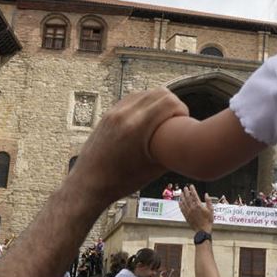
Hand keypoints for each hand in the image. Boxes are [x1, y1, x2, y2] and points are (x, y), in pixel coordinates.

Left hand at [67, 89, 186, 209]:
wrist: (89, 184)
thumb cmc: (121, 181)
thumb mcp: (154, 168)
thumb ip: (172, 151)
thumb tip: (188, 144)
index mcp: (138, 127)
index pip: (169, 101)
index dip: (182, 108)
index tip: (185, 120)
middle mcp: (125, 114)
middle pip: (159, 92)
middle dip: (173, 102)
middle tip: (177, 118)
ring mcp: (114, 112)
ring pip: (144, 92)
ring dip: (157, 100)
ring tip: (163, 117)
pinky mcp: (108, 114)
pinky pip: (131, 99)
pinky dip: (143, 103)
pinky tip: (147, 116)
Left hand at [178, 184, 214, 232]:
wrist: (203, 230)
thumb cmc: (208, 221)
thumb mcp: (211, 210)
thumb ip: (209, 201)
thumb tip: (206, 194)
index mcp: (199, 205)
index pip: (194, 195)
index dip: (192, 189)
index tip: (191, 186)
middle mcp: (192, 208)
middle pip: (188, 197)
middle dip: (186, 192)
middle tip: (185, 188)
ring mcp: (188, 212)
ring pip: (184, 202)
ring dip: (182, 197)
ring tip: (181, 193)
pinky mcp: (186, 216)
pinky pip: (182, 209)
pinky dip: (180, 204)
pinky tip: (179, 202)